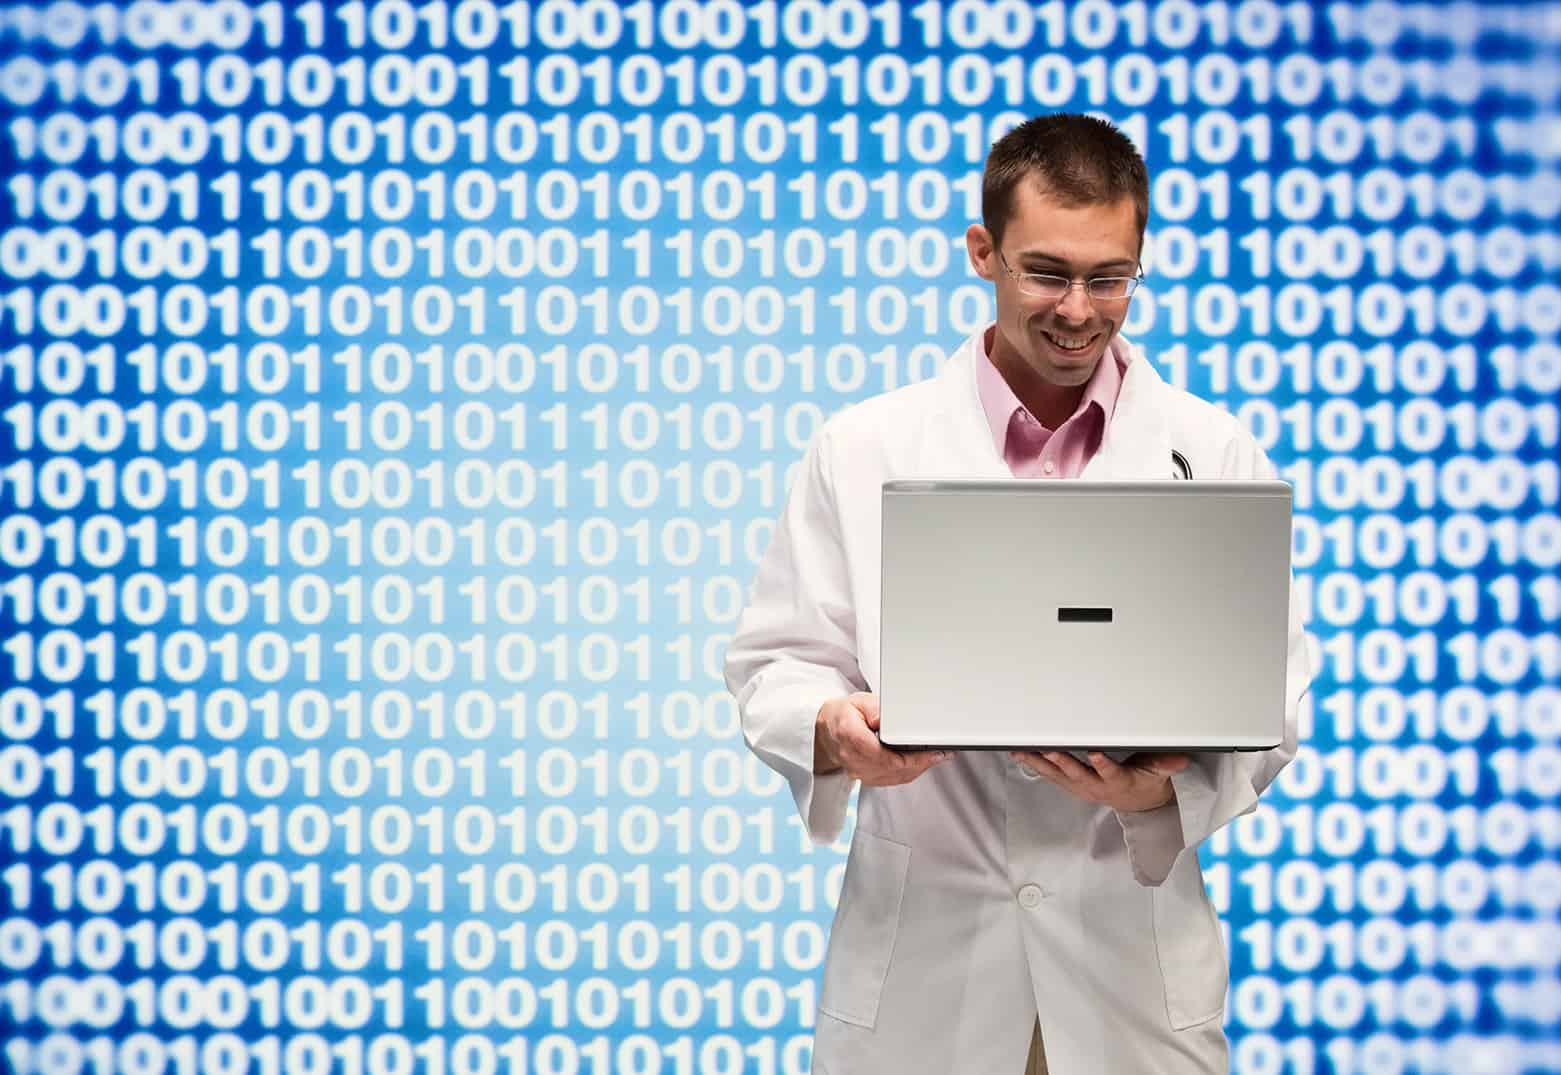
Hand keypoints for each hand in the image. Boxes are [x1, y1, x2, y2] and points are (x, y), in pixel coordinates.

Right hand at [815, 692, 952, 785]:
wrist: (824, 731)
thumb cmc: (841, 715)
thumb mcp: (858, 701)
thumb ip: (875, 708)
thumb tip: (888, 718)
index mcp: (852, 738)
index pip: (887, 756)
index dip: (914, 758)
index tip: (932, 752)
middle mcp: (854, 759)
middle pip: (894, 770)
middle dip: (922, 763)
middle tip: (941, 754)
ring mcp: (858, 771)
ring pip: (894, 777)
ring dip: (917, 769)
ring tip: (935, 758)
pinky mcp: (864, 777)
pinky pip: (890, 780)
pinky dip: (907, 773)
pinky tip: (919, 764)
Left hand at [1008, 750, 1189, 812]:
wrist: (1136, 802)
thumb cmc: (1145, 781)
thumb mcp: (1159, 775)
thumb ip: (1166, 765)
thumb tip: (1180, 760)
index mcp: (1119, 782)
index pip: (1111, 774)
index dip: (1103, 765)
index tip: (1094, 753)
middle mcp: (1097, 786)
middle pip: (1078, 775)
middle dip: (1063, 763)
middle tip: (1049, 750)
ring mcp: (1081, 787)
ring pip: (1059, 775)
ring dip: (1041, 764)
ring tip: (1023, 751)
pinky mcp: (1071, 785)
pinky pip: (1051, 775)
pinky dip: (1036, 765)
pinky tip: (1021, 754)